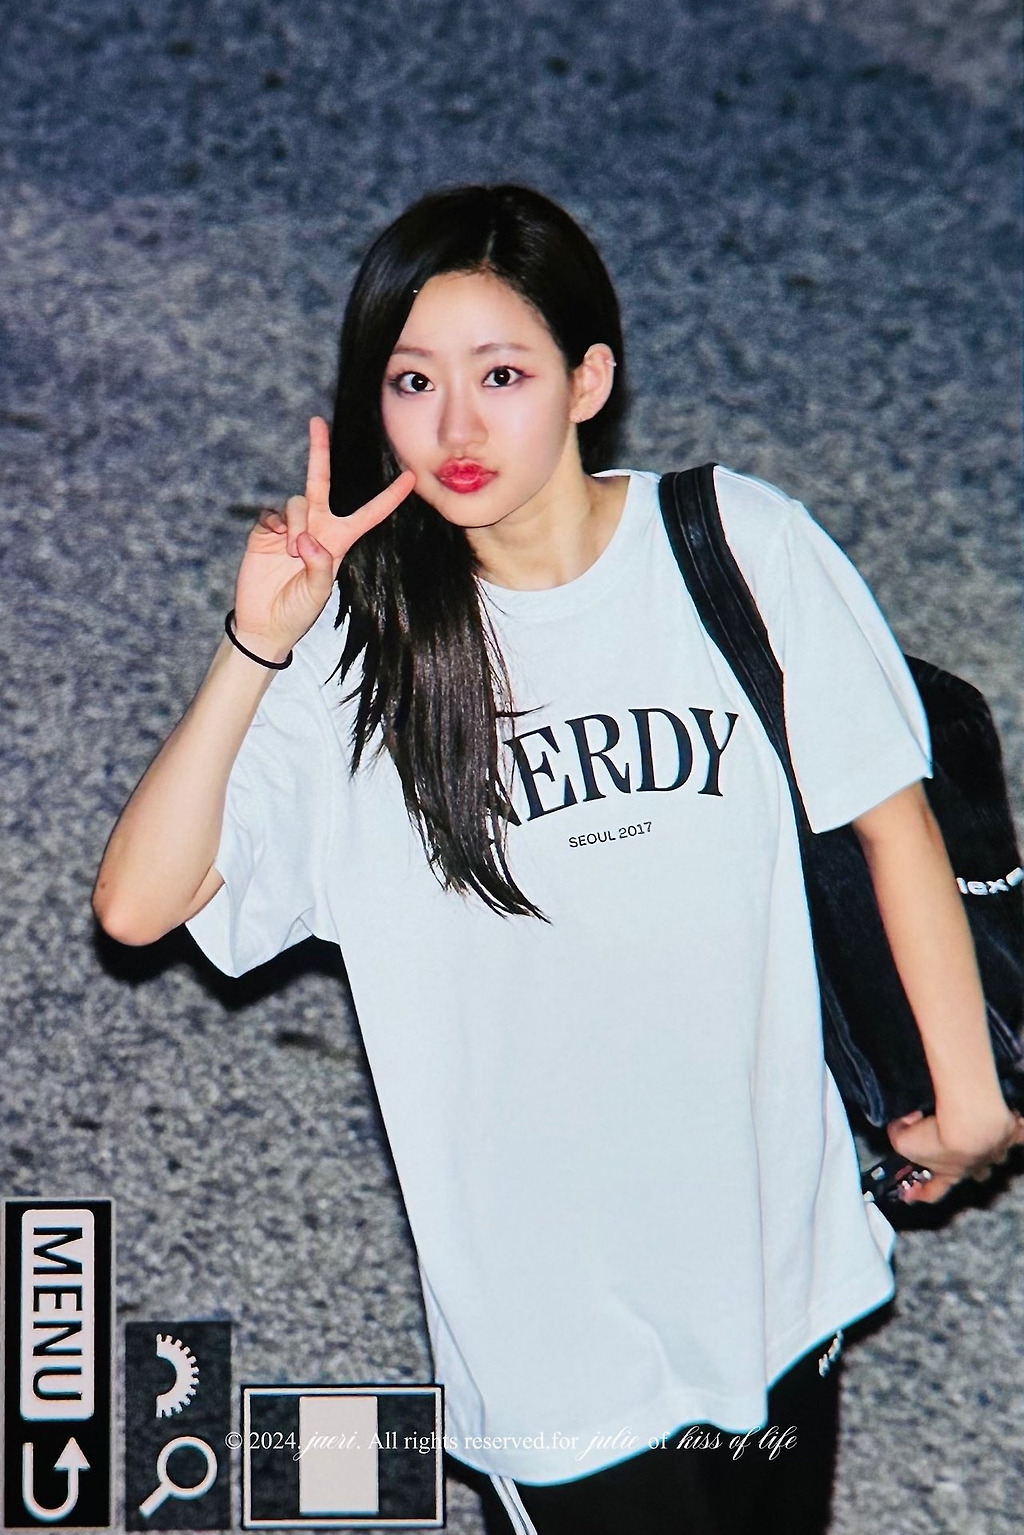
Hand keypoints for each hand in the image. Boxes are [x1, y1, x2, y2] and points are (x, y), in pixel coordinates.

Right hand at [232, 416, 414, 659]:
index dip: (390, 497)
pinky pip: (272, 514)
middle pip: (320, 481)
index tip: (411, 476)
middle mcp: (316, 527)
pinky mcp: (265, 533)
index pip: (369, 514)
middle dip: (318, 451)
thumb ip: (319, 565)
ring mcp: (289, 528)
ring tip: (292, 552)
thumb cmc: (298, 611)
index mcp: (339, 541)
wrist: (265, 623)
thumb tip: (306, 537)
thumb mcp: (318, 592)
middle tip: (317, 421)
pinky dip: (275, 524)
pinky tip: (275, 541)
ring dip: (297, 524)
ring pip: (297, 502)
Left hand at [886, 1103, 1023, 1203]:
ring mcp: (995, 1152)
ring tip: (980, 1134)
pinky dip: (1016, 1132)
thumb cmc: (937, 1137)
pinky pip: (1017, 1136)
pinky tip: (1013, 1124)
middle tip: (953, 1157)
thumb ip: (898, 1136)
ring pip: (994, 1156)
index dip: (920, 1194)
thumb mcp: (902, 1140)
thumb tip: (898, 1127)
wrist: (971, 1122)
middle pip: (973, 1174)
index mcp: (950, 1174)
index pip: (933, 1191)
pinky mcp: (1010, 1134)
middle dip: (963, 1168)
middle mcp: (976, 1166)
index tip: (909, 1196)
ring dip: (987, 1149)